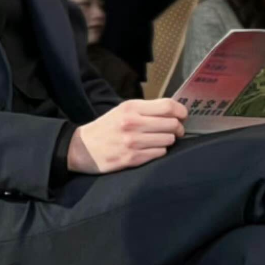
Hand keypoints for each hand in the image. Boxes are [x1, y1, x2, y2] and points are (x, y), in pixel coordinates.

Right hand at [67, 98, 186, 173]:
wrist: (82, 148)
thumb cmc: (106, 127)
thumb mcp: (122, 110)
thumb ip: (146, 110)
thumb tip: (174, 112)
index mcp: (131, 107)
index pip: (168, 106)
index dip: (181, 111)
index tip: (182, 116)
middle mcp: (133, 123)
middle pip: (172, 124)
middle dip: (177, 128)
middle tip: (174, 130)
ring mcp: (133, 142)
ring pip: (168, 140)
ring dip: (167, 140)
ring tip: (158, 140)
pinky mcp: (132, 158)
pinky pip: (159, 153)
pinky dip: (158, 151)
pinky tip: (149, 149)